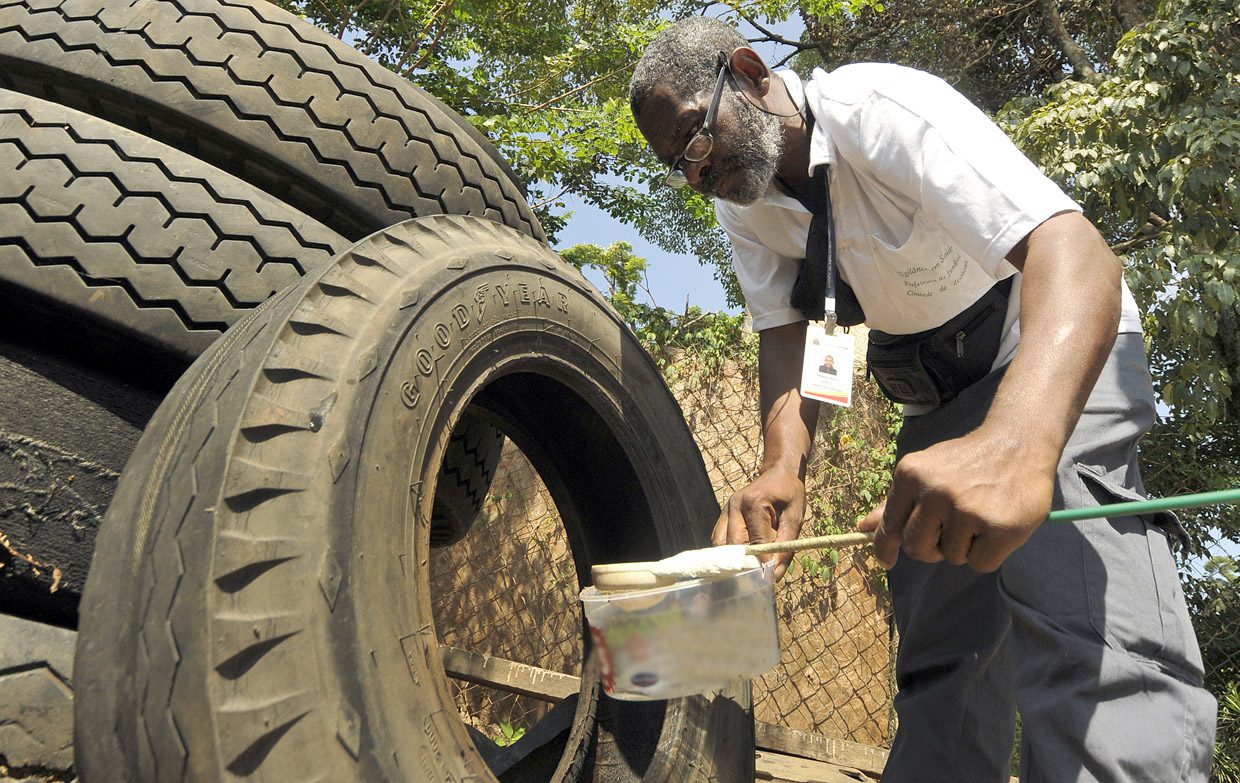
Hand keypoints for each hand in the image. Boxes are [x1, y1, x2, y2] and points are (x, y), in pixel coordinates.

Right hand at [713, 467, 805, 579]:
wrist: (778, 472)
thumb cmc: (789, 494)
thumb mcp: (795, 517)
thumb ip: (786, 545)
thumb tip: (775, 573)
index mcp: (755, 503)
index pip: (755, 542)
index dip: (761, 563)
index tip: (768, 579)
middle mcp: (735, 505)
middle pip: (733, 545)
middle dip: (744, 565)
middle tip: (755, 581)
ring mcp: (726, 509)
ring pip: (720, 544)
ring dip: (731, 560)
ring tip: (744, 574)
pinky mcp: (723, 514)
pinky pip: (718, 539)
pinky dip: (726, 552)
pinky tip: (737, 561)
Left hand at [858, 427, 1055, 571]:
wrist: (1017, 442)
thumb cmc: (965, 461)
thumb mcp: (925, 472)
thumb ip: (896, 502)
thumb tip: (863, 527)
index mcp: (910, 475)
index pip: (890, 526)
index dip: (885, 548)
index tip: (886, 560)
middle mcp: (935, 491)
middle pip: (917, 549)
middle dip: (931, 547)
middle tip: (950, 529)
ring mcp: (967, 510)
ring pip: (951, 557)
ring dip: (964, 546)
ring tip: (979, 516)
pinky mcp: (999, 528)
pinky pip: (980, 564)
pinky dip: (987, 553)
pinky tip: (995, 526)